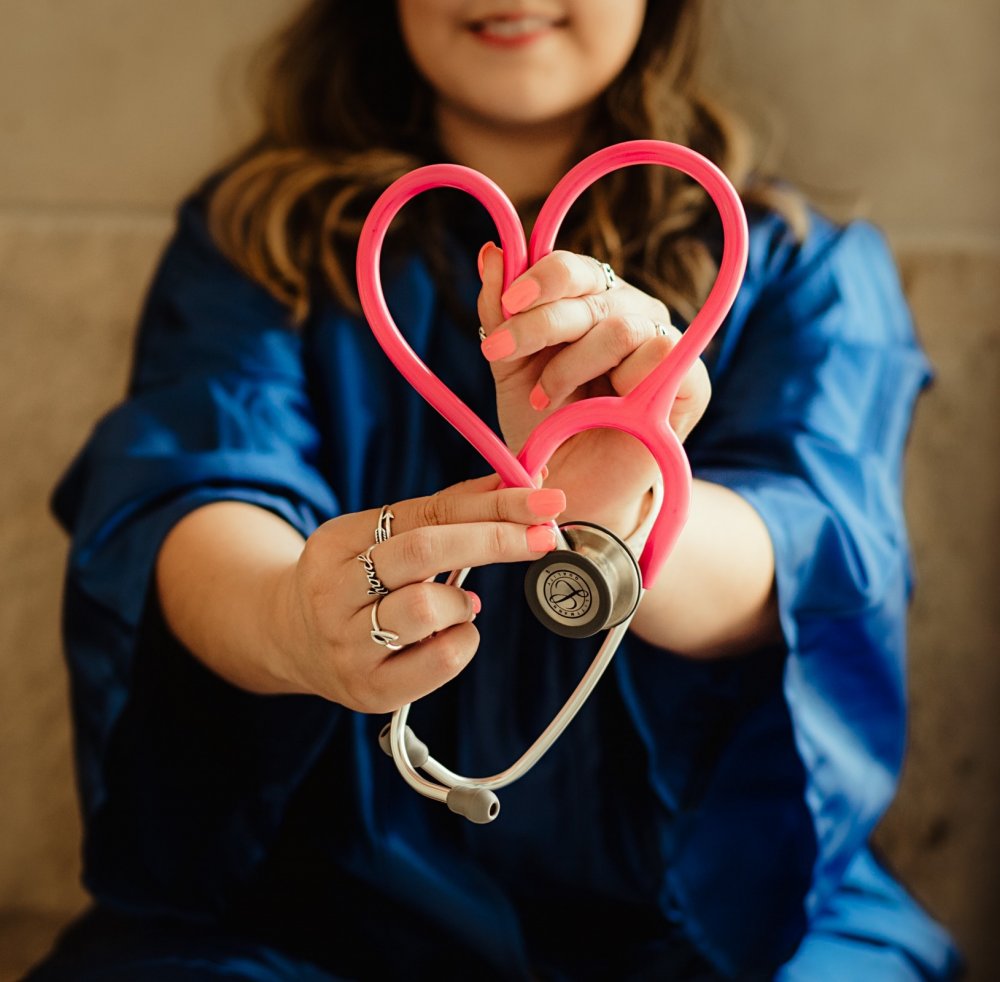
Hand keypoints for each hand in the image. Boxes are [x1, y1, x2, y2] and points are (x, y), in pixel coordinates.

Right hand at [274, 475, 566, 712]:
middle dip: (494, 539)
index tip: (544, 500)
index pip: (424, 512)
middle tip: (545, 536)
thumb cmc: (357, 581)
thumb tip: (519, 483)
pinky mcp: (369, 690)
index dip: (490, 504)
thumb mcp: (382, 537)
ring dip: (462, 602)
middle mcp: (333, 592)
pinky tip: (452, 634)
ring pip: (425, 609)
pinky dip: (463, 640)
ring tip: (461, 604)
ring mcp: (347, 645)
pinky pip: (439, 662)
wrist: (290, 641)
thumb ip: (445, 512)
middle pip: (422, 551)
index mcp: (336, 542)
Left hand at [476, 244, 710, 532]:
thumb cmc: (544, 426)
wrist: (570, 488)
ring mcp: (663, 342)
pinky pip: (661, 354)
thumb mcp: (510, 369)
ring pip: (621, 325)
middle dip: (539, 323)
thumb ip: (499, 313)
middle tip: (500, 354)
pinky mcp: (691, 381)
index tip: (506, 306)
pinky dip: (620, 382)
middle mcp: (629, 312)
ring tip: (545, 399)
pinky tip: (599, 409)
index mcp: (590, 301)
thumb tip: (492, 252)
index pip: (572, 268)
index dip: (540, 278)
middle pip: (591, 291)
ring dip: (572, 365)